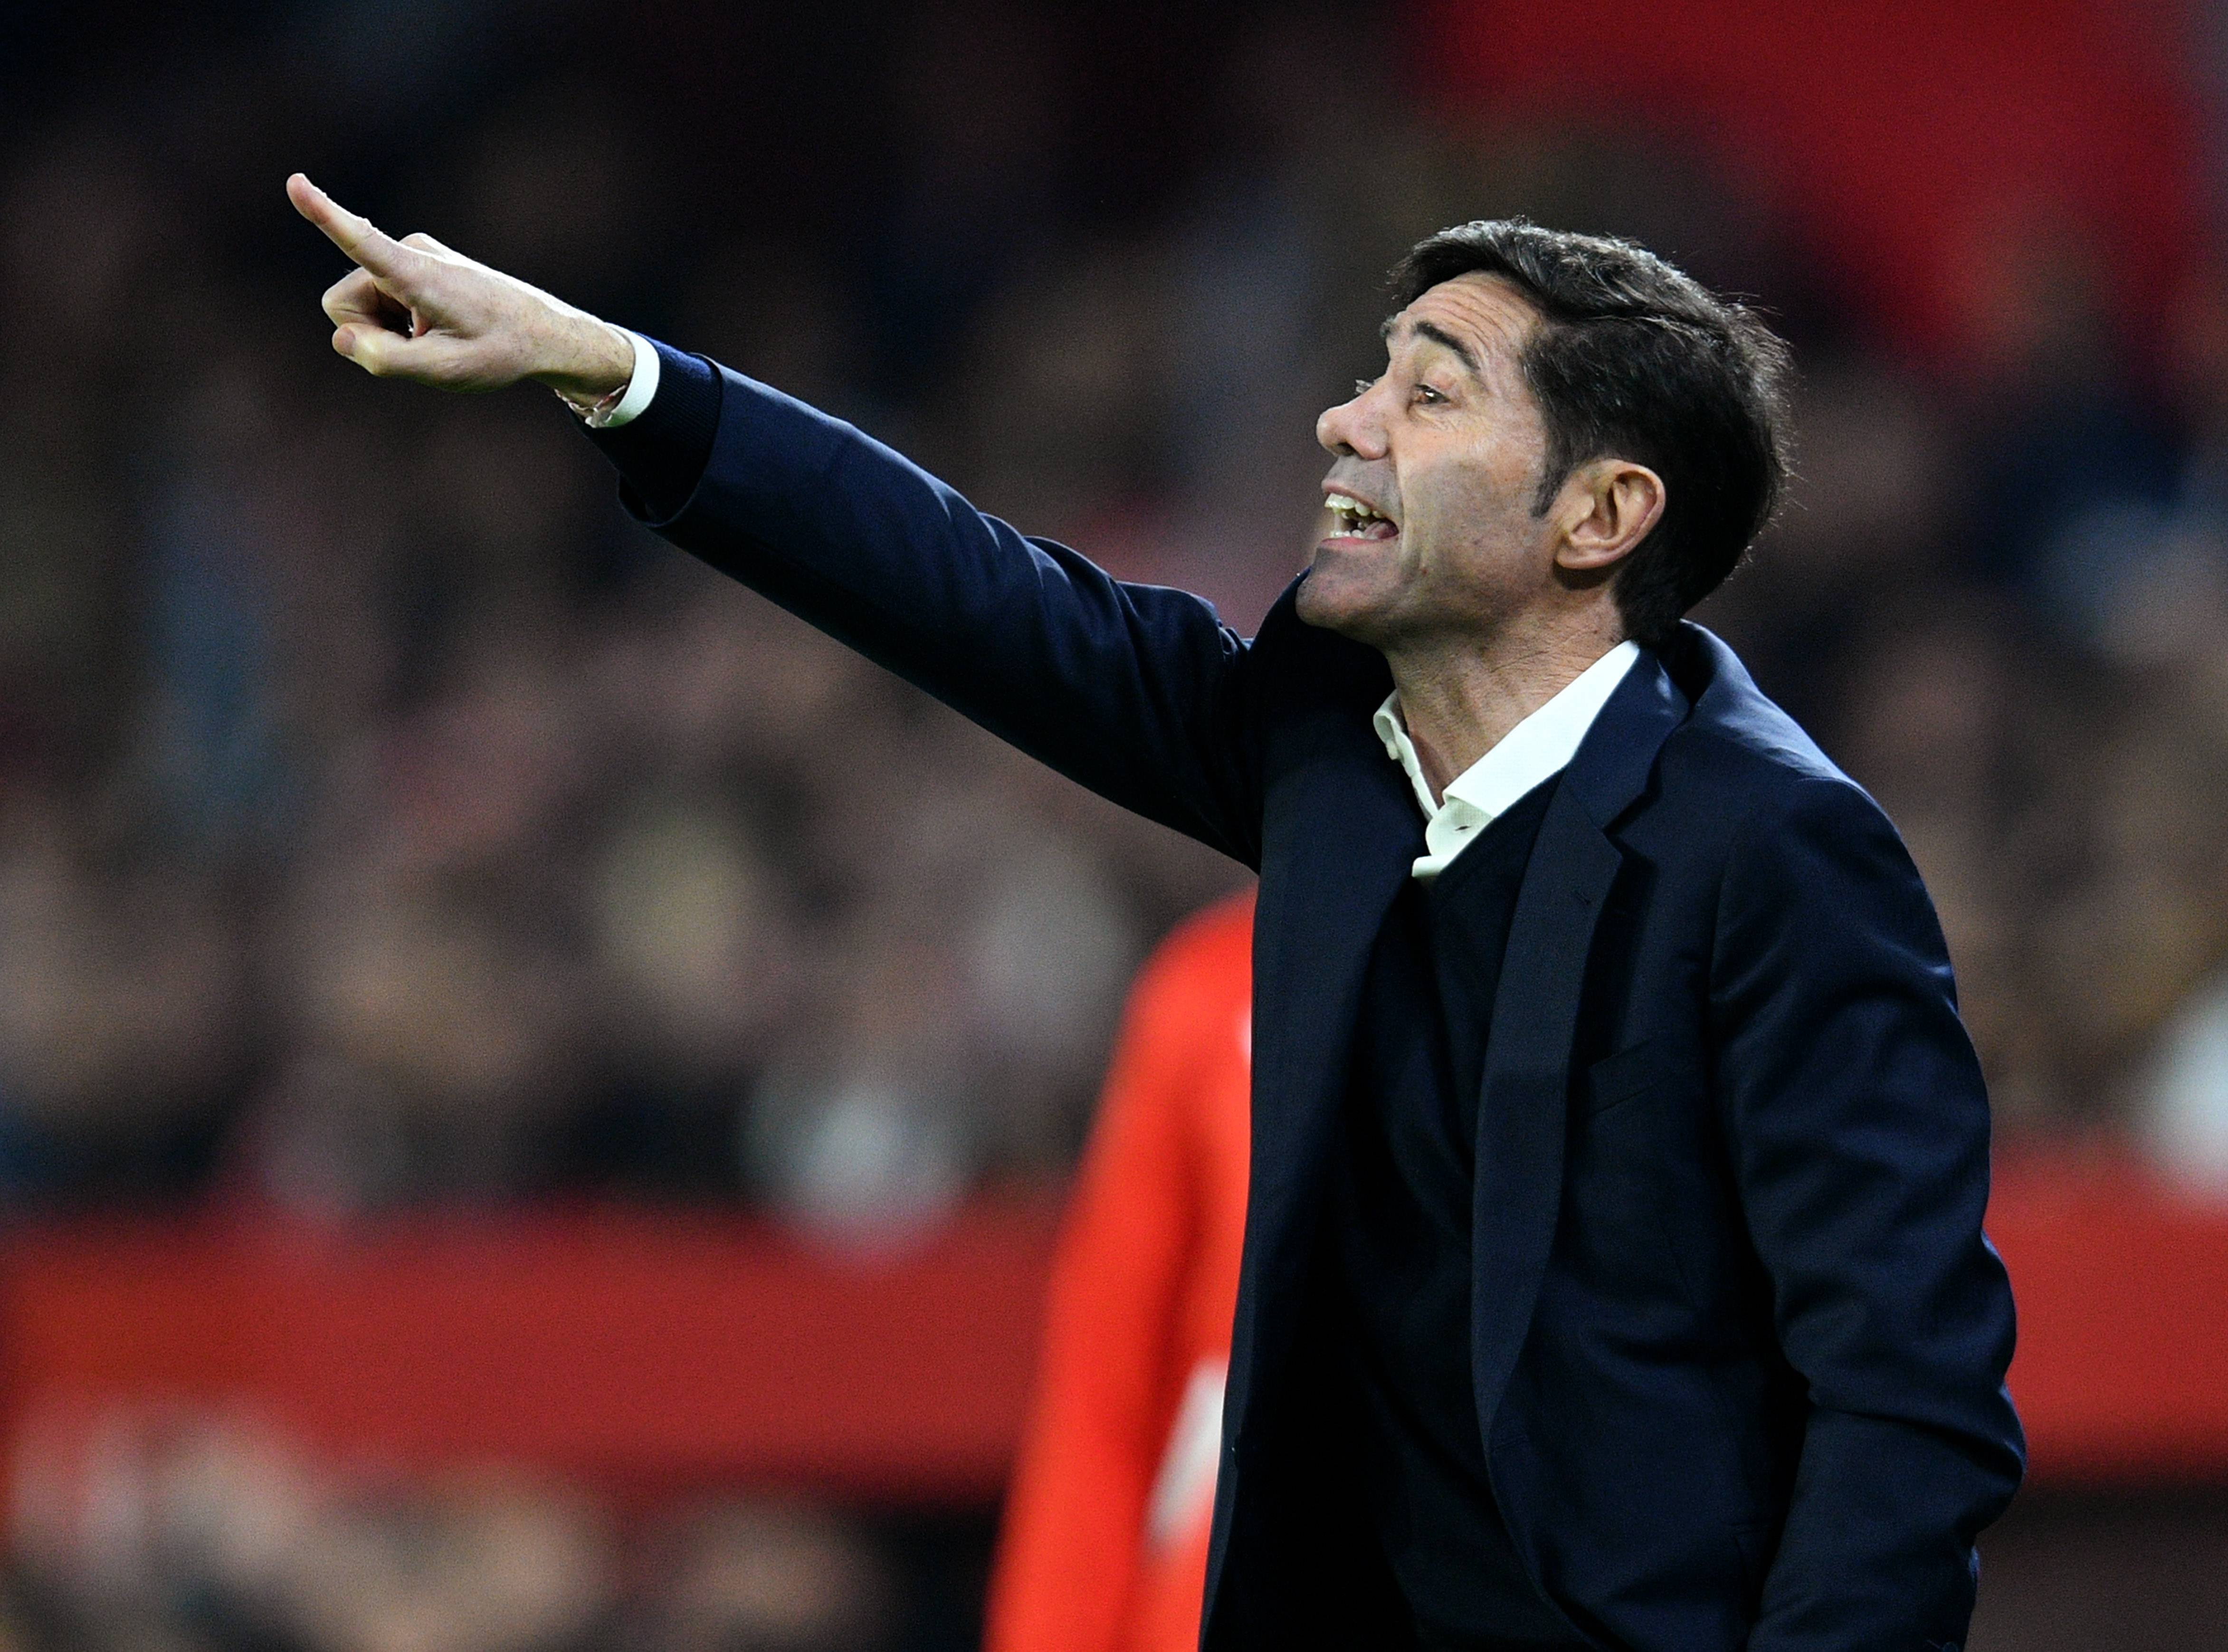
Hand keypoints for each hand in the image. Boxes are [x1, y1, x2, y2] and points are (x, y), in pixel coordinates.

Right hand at [286, 173, 633, 405]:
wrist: (544, 333)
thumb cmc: (500, 352)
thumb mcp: (447, 371)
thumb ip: (387, 361)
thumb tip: (343, 338)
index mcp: (420, 275)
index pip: (363, 243)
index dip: (325, 216)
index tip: (295, 182)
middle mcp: (412, 253)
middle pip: (344, 303)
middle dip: (367, 334)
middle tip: (419, 350)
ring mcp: (413, 254)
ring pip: (359, 305)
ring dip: (385, 331)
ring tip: (432, 338)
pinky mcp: (414, 262)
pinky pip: (378, 300)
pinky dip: (396, 323)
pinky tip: (433, 329)